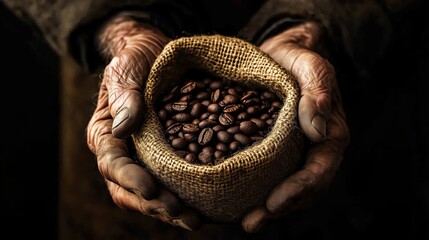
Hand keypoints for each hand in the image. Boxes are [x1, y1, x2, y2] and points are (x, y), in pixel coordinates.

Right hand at [86, 15, 201, 229]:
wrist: (156, 53)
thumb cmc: (137, 59)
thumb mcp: (127, 69)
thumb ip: (125, 96)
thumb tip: (124, 128)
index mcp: (107, 134)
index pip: (113, 163)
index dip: (130, 180)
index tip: (151, 189)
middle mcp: (125, 152)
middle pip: (131, 190)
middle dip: (154, 205)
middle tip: (180, 213)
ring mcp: (148, 158)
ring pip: (154, 194)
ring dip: (172, 210)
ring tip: (196, 220)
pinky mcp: (171, 156)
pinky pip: (176, 181)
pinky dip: (188, 196)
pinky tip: (208, 205)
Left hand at [241, 21, 349, 232]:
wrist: (282, 54)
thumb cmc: (298, 59)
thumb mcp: (311, 66)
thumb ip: (317, 91)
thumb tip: (317, 129)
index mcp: (329, 134)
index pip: (318, 170)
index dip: (298, 189)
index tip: (274, 203)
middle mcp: (312, 149)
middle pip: (301, 189)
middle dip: (277, 208)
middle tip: (250, 223)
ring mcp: (291, 152)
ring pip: (282, 187)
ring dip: (264, 207)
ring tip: (241, 220)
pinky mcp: (271, 149)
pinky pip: (266, 174)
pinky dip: (253, 189)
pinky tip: (232, 198)